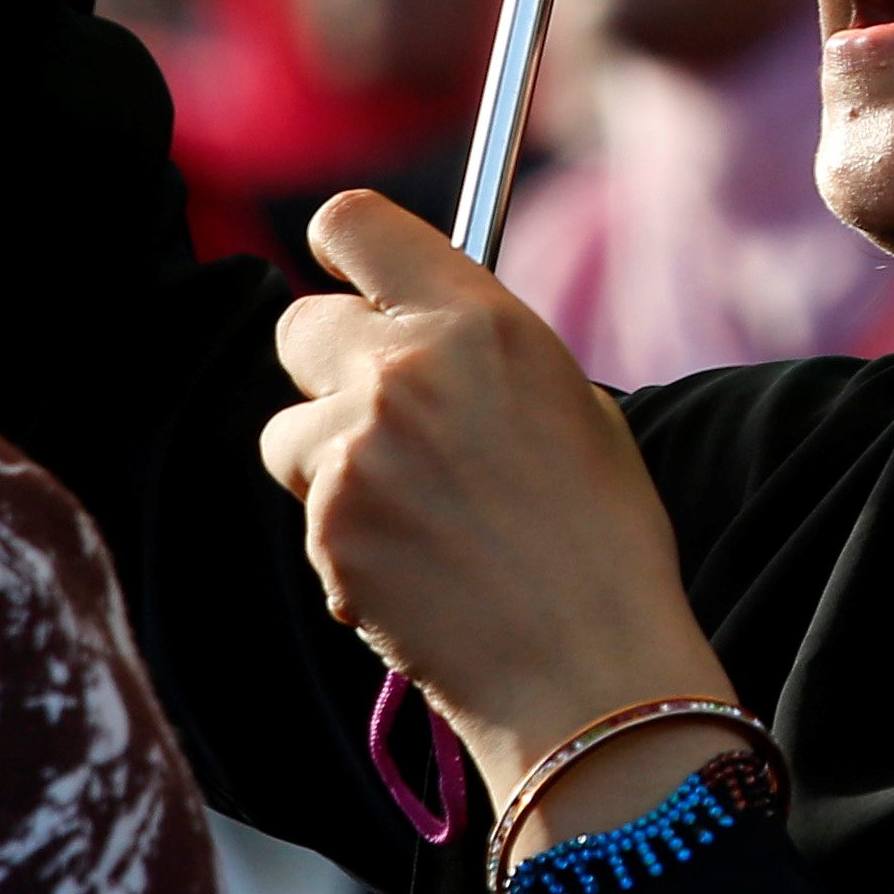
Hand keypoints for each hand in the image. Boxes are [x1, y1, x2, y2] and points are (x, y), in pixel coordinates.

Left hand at [260, 192, 730, 831]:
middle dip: (330, 366)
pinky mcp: (327, 527)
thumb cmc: (604, 540)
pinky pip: (310, 511)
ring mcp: (355, 450)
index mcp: (479, 319)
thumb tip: (421, 332)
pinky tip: (415, 571)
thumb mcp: (571, 403)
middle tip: (382, 417)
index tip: (353, 278)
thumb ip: (481, 351)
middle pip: (300, 325)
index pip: (354, 224)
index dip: (345, 250)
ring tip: (412, 514)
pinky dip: (346, 538)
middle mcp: (405, 369)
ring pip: (290, 430)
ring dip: (330, 460)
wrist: (589, 669)